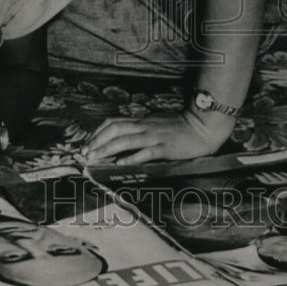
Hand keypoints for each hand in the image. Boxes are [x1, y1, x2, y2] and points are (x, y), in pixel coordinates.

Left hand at [82, 109, 232, 165]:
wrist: (202, 127)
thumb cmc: (180, 127)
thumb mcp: (157, 123)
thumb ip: (142, 128)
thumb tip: (126, 136)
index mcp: (142, 121)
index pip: (113, 123)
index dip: (98, 132)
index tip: (87, 143)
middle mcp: (144, 127)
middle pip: (114, 130)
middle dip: (96, 141)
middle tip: (84, 152)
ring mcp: (153, 137)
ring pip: (124, 140)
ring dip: (106, 149)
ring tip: (93, 158)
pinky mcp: (163, 148)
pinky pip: (144, 153)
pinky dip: (129, 157)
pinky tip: (119, 164)